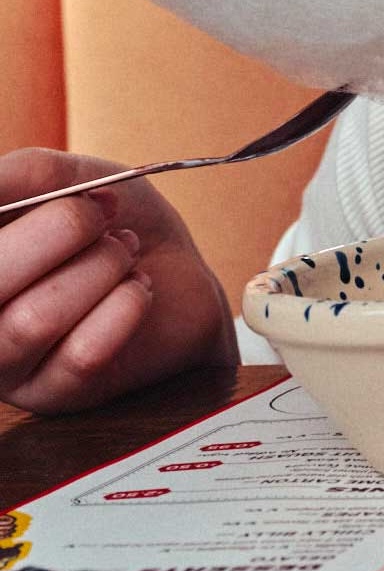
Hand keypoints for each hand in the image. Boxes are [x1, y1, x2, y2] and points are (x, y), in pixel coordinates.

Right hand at [0, 149, 236, 414]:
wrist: (179, 274)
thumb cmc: (114, 223)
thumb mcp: (70, 177)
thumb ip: (21, 176)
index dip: (9, 207)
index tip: (53, 192)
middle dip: (62, 230)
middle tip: (102, 216)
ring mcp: (4, 364)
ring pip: (32, 321)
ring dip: (100, 269)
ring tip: (123, 253)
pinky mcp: (53, 394)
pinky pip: (83, 353)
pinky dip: (125, 305)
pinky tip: (137, 289)